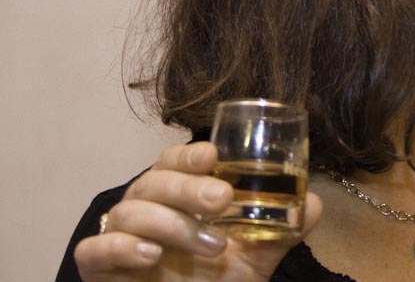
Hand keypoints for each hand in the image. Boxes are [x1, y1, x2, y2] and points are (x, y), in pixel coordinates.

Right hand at [73, 142, 322, 281]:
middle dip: (188, 187)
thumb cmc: (215, 281)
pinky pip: (93, 249)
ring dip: (172, 224)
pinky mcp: (98, 269)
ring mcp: (118, 236)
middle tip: (222, 200)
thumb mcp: (254, 257)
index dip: (190, 154)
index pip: (174, 160)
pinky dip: (119, 247)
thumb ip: (282, 231)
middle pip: (154, 180)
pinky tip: (149, 255)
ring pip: (129, 211)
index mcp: (177, 194)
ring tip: (212, 246)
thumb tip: (314, 203)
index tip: (214, 156)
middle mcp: (145, 207)